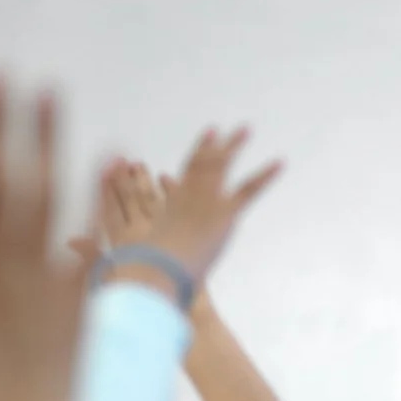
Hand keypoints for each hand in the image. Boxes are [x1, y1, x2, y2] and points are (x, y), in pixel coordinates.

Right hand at [0, 80, 85, 400]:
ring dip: (48, 140)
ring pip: (47, 194)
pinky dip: (97, 193)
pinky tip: (108, 154)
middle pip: (1, 178)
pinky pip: (90, 235)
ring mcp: (43, 277)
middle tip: (0, 74)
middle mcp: (1, 265)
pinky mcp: (77, 295)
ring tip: (50, 92)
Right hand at [138, 130, 280, 282]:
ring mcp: (206, 200)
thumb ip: (146, 257)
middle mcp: (188, 196)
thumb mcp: (145, 261)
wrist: (159, 268)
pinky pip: (249, 190)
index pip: (183, 176)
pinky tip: (280, 164)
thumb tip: (120, 264)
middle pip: (201, 164)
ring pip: (220, 165)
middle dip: (212, 147)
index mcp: (171, 205)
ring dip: (233, 146)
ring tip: (246, 129)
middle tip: (219, 130)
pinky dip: (265, 176)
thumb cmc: (150, 271)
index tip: (201, 140)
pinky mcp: (224, 212)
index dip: (193, 157)